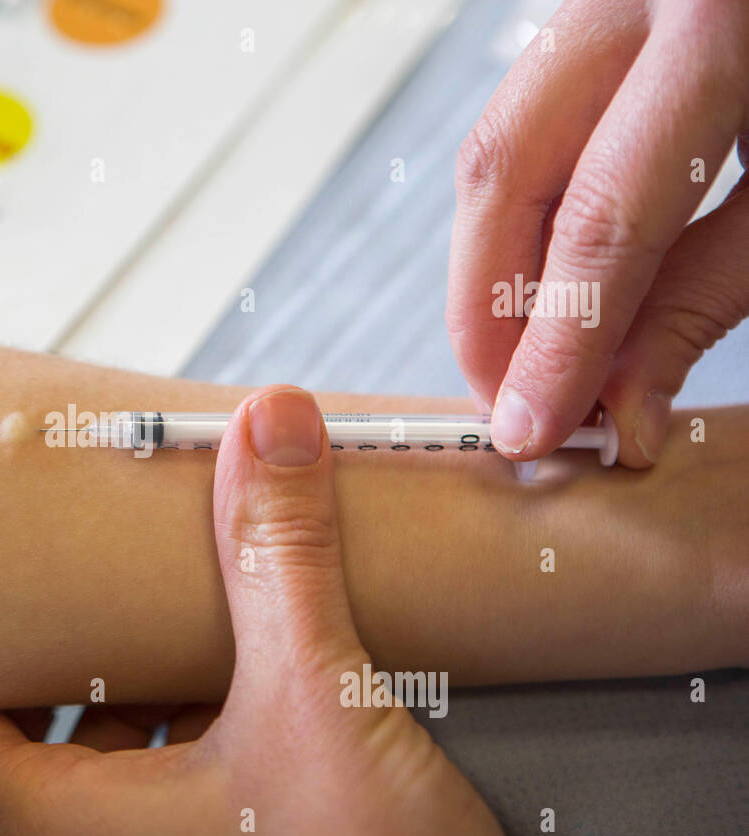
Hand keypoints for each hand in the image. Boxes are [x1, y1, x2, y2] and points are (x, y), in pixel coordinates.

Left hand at [0, 386, 510, 835]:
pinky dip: (172, 750)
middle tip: (83, 607)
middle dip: (51, 677)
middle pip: (9, 758)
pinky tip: (235, 705)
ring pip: (85, 787)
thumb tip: (268, 433)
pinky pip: (150, 810)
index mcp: (64, 832)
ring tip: (167, 643)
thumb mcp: (317, 700)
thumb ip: (281, 561)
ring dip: (118, 714)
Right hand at [447, 0, 748, 466]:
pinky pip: (515, 143)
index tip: (532, 428)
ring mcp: (588, 9)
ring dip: (490, 279)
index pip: (604, 219)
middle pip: (503, 176)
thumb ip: (706, 296)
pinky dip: (515, 234)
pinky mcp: (575, 38)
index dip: (558, 340)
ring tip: (523, 361)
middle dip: (487, 311)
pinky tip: (540, 292)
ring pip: (490, 160)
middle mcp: (630, 4)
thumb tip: (619, 411)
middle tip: (504, 402)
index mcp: (713, 36)